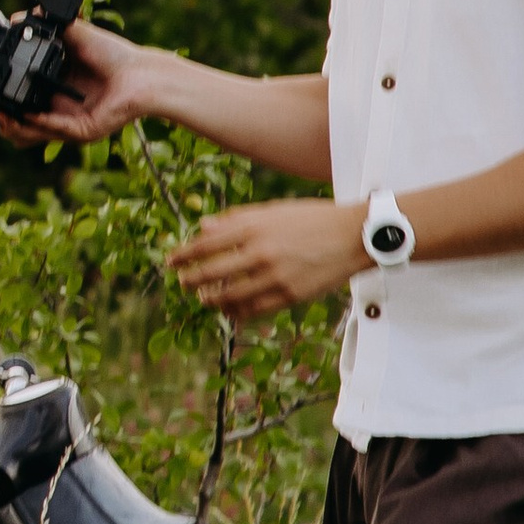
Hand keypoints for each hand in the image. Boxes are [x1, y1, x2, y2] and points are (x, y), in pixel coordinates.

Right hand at [0, 15, 149, 147]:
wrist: (141, 72)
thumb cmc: (115, 56)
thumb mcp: (75, 36)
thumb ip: (49, 26)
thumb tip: (20, 15)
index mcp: (54, 92)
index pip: (20, 105)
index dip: (2, 104)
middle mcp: (59, 111)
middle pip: (21, 127)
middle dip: (1, 122)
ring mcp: (69, 124)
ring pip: (32, 136)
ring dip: (14, 128)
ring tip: (2, 115)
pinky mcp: (82, 131)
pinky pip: (55, 131)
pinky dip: (39, 124)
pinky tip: (29, 114)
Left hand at [163, 196, 359, 319]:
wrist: (352, 236)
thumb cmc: (312, 218)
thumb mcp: (272, 210)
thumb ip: (236, 218)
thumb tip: (203, 226)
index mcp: (253, 227)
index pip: (205, 244)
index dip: (183, 255)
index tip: (170, 261)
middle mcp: (260, 252)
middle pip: (211, 272)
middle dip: (190, 279)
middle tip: (181, 283)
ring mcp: (274, 276)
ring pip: (230, 295)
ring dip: (211, 300)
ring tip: (203, 299)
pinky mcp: (289, 295)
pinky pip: (254, 309)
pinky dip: (237, 312)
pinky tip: (230, 312)